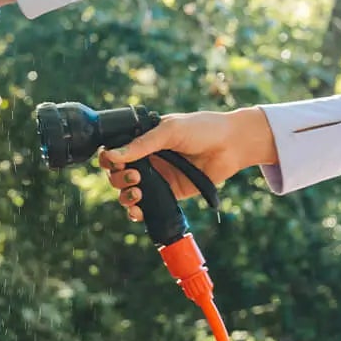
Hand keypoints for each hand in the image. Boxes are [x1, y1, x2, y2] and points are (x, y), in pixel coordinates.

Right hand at [100, 109, 277, 220]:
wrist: (231, 145)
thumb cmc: (202, 129)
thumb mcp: (169, 130)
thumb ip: (141, 144)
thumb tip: (112, 155)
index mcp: (143, 140)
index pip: (116, 152)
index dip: (109, 159)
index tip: (114, 162)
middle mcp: (147, 159)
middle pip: (118, 174)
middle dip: (118, 179)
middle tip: (135, 176)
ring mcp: (157, 178)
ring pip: (128, 192)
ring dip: (125, 195)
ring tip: (137, 191)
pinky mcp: (169, 194)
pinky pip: (147, 206)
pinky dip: (137, 212)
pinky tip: (137, 211)